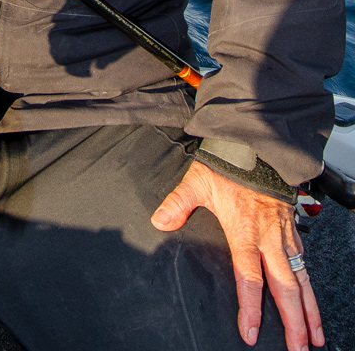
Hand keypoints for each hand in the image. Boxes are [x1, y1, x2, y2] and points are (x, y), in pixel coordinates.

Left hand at [152, 162, 321, 350]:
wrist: (256, 145)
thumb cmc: (228, 164)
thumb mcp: (198, 181)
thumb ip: (178, 203)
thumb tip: (160, 220)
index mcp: (245, 231)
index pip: (250, 278)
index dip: (251, 308)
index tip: (251, 332)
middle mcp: (269, 238)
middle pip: (285, 288)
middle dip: (293, 321)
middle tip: (299, 349)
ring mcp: (284, 235)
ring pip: (301, 280)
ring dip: (309, 310)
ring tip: (315, 337)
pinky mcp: (292, 230)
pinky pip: (304, 264)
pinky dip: (311, 286)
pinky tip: (312, 301)